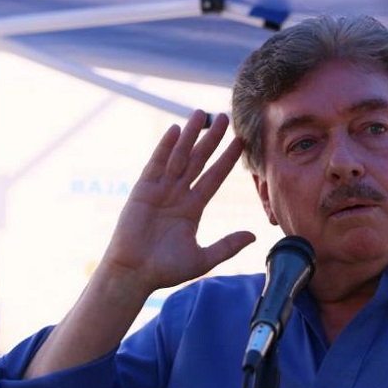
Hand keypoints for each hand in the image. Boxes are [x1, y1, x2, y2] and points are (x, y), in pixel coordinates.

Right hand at [101, 110, 255, 295]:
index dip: (227, 159)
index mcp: (193, 208)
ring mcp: (160, 190)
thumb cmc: (165, 269)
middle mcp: (178, 194)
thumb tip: (253, 236)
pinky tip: (175, 130)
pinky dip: (164, 147)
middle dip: (212, 139)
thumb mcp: (203, 257)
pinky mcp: (143, 190)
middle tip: (225, 117)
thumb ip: (227, 245)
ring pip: (179, 156)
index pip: (214, 177)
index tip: (241, 143)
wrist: (134, 274)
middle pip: (199, 160)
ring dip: (190, 135)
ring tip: (202, 113)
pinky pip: (156, 164)